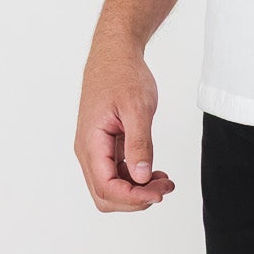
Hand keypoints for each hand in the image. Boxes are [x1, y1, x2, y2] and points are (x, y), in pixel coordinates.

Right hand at [74, 42, 176, 212]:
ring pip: (111, 186)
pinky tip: (154, 173)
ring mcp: (95, 149)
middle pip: (105, 195)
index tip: (158, 193)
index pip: (106, 187)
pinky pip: (116, 172)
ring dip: (137, 190)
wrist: (114, 54)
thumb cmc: (122, 74)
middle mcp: (88, 151)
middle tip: (165, 189)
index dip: (132, 198)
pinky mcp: (105, 145)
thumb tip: (141, 176)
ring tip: (164, 182)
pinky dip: (135, 178)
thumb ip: (139, 143)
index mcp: (91, 143)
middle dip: (136, 199)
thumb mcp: (137, 107)